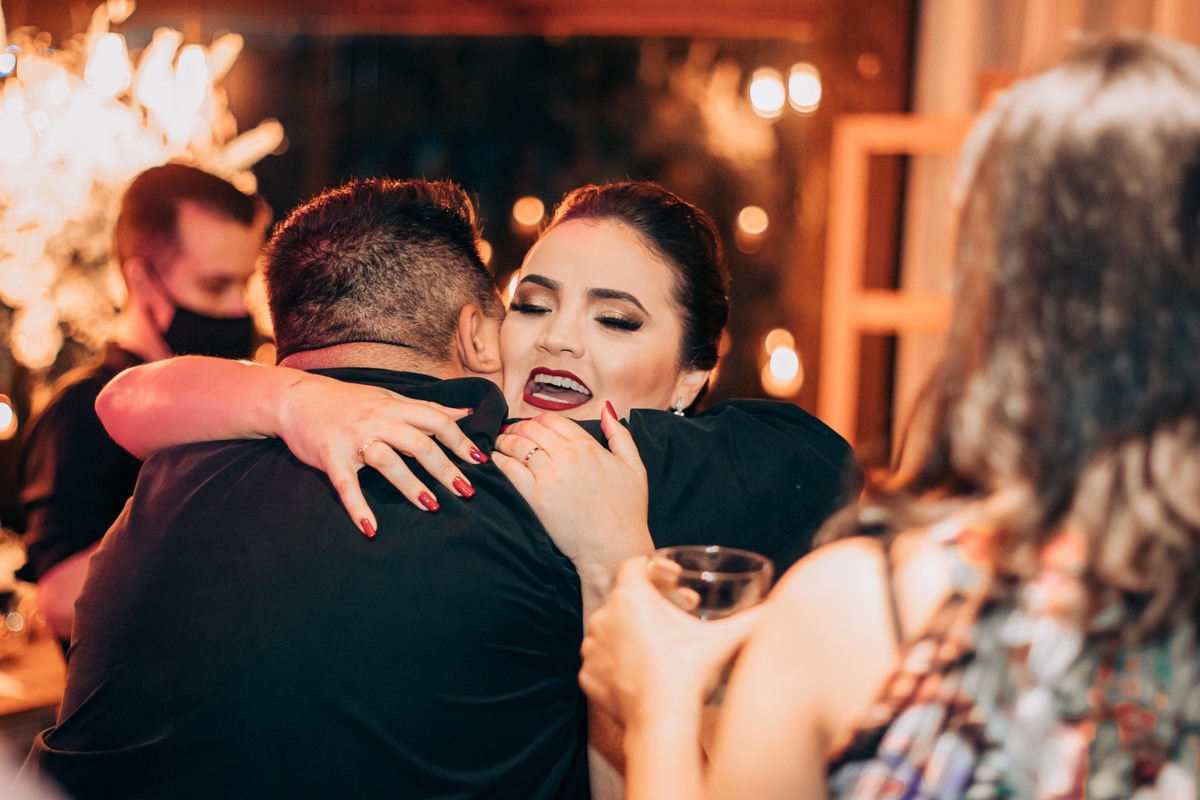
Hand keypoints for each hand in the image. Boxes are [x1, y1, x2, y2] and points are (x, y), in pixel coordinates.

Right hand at [276, 372, 485, 533]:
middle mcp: (377, 419)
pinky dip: (358, 507)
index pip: (436, 420)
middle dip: (445, 468)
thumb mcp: (389, 397)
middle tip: (466, 492)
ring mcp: (353, 438)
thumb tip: (465, 412)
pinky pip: (346, 484)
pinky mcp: (330, 456)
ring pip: (387, 460)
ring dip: (411, 485)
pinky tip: (371, 528)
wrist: (296, 398)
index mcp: (395, 406)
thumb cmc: (349, 401)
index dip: (460, 440)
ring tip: (432, 506)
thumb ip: (426, 408)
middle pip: (419, 442)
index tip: (481, 461)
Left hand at [493, 404, 651, 604]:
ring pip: (518, 445)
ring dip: (505, 440)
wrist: (613, 547)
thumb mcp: (635, 467)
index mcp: (588, 446)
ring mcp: (549, 475)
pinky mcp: (535, 496)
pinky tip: (495, 459)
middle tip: (512, 433)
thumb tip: (607, 411)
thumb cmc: (627, 511)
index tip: (533, 427)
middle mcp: (567, 455)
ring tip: (500, 443)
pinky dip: (499, 459)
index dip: (539, 421)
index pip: (554, 421)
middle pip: (532, 429)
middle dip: (519, 428)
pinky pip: (509, 468)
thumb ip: (620, 436)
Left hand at [579, 557, 764, 726]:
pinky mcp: (586, 676)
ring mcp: (591, 649)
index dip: (657, 569)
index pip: (634, 565)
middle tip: (682, 618)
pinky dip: (619, 662)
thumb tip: (782, 608)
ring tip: (663, 646)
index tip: (677, 582)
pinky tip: (644, 671)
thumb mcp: (724, 641)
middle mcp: (603, 618)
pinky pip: (602, 660)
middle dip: (654, 605)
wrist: (662, 726)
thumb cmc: (689, 677)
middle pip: (627, 599)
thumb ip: (755, 619)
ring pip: (611, 629)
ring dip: (633, 632)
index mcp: (630, 599)